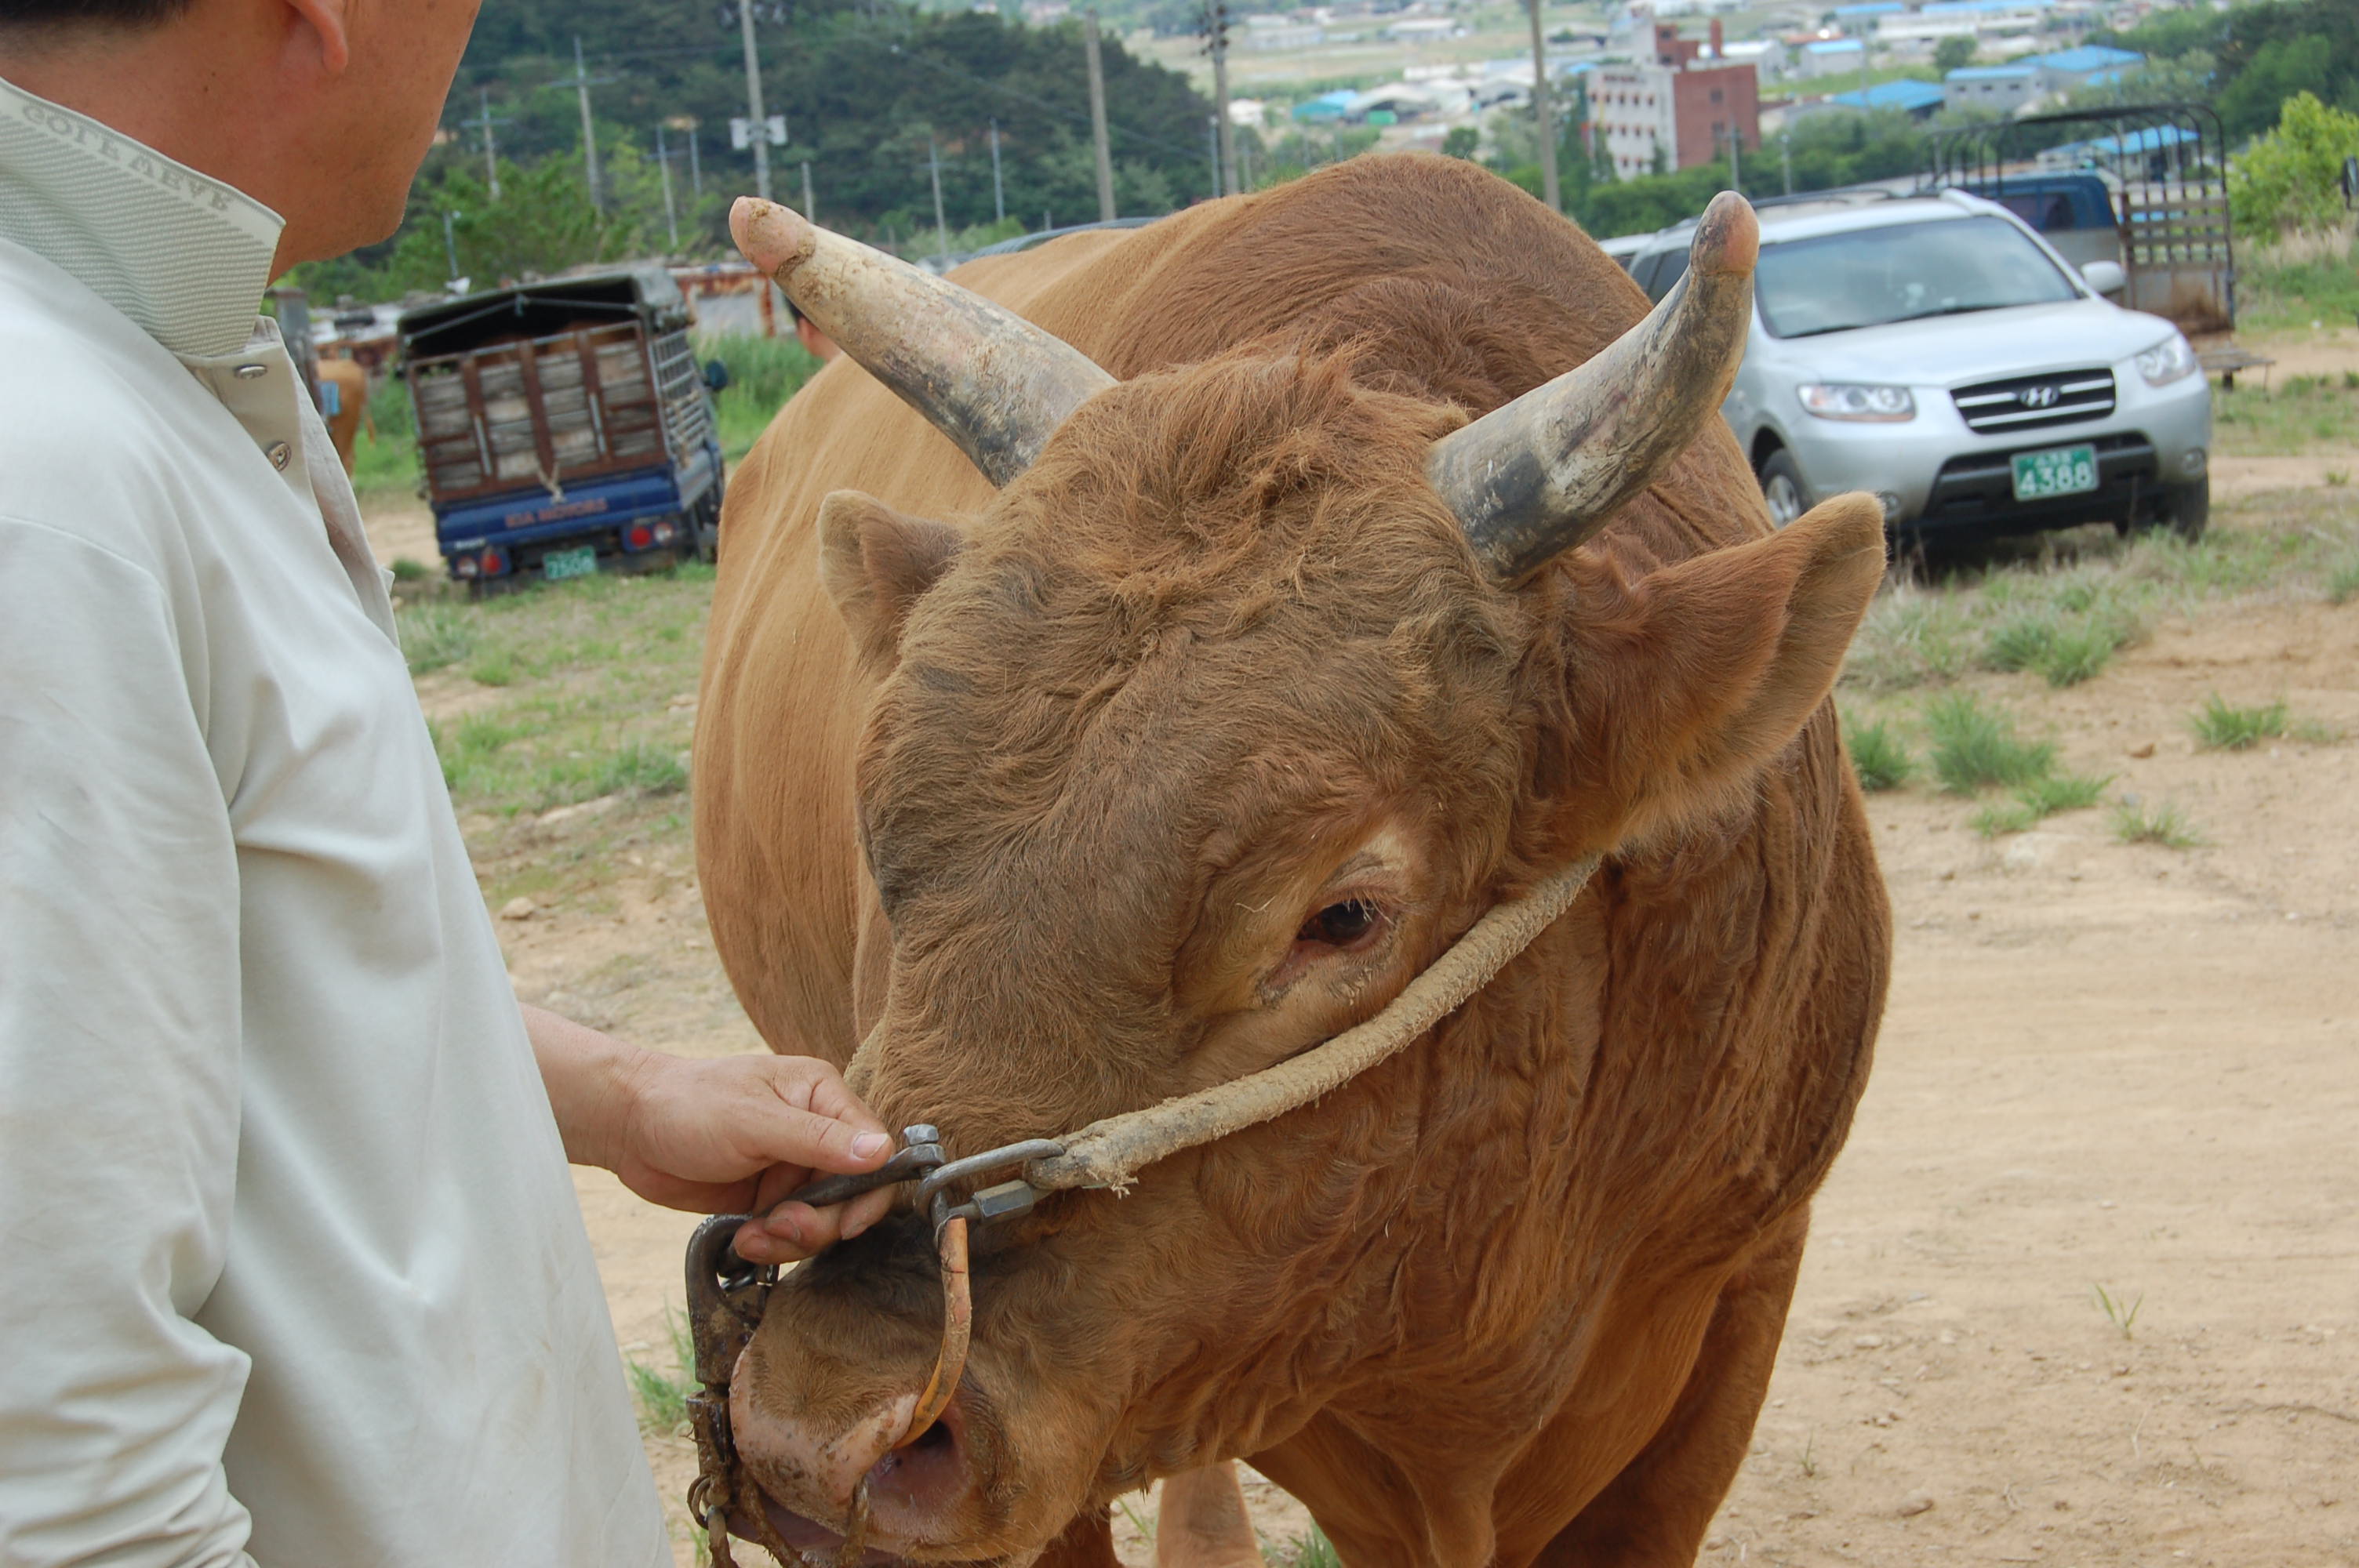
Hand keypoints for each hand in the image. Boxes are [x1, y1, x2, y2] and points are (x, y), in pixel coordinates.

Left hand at [617, 1051, 898, 1265]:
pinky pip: (790, 1232)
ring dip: (792, 1238)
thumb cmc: (688, 1105)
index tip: (847, 1223)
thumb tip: (882, 1152)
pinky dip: (771, 1244)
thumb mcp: (754, 1121)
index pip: (874, 1149)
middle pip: (852, 1193)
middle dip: (820, 1222)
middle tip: (781, 1227)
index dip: (869, 1192)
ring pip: (823, 1219)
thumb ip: (819, 1140)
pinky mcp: (768, 1196)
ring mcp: (792, 1167)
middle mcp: (816, 1131)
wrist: (629, 1126)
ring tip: (753, 1235)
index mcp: (821, 1096)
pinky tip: (743, 1237)